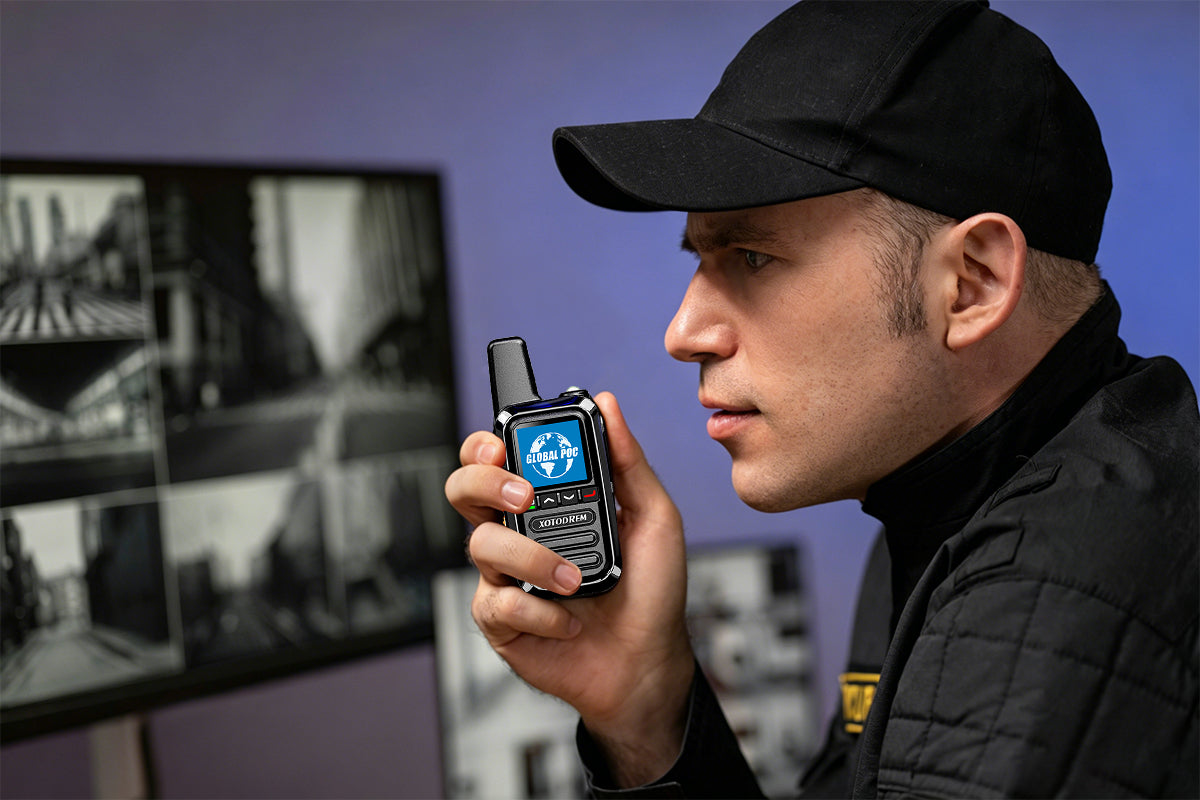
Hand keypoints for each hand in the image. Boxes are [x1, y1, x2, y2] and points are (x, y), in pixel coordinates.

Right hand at [445, 392, 694, 783]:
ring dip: (532, 559)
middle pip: (464, 489)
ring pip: (482, 546)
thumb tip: (608, 404)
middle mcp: (519, 532)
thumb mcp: (654, 517)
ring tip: (573, 579)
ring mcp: (505, 576)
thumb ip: (628, 461)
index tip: (506, 441)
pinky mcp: (501, 620)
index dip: (488, 443)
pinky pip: (498, 603)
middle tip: (523, 496)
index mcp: (547, 501)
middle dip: (485, 482)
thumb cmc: (651, 591)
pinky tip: (569, 620)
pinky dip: (540, 612)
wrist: (648, 662)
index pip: (498, 457)